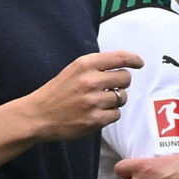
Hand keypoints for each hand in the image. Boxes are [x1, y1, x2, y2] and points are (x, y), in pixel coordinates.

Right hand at [24, 50, 140, 140]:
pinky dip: (109, 115)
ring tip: (98, 102)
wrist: (39, 115)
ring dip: (114, 101)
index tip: (139, 63)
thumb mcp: (74, 70)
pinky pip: (116, 115)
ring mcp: (93, 102)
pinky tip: (96, 113)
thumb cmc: (58, 92)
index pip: (119, 58)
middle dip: (122, 83)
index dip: (134, 59)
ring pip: (122, 98)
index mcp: (85, 65)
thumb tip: (124, 65)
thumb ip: (96, 66)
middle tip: (111, 88)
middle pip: (125, 79)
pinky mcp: (94, 120)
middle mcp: (90, 81)